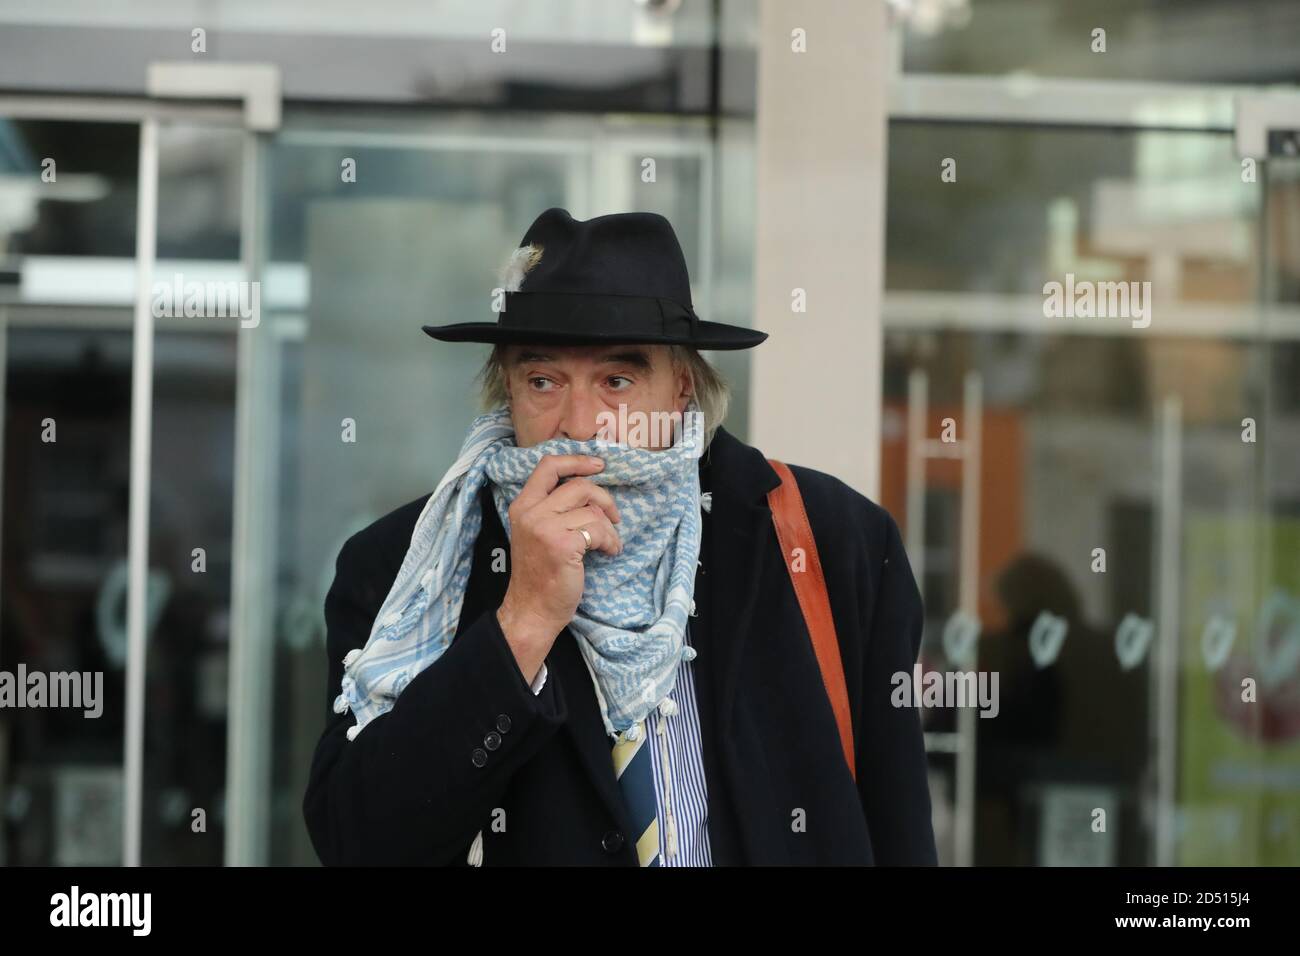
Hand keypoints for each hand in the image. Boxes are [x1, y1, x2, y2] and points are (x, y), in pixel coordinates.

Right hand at [496, 454, 621, 681]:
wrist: (532, 609)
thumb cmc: (540, 573)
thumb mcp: (536, 532)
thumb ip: (552, 509)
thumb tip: (590, 490)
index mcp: (523, 505)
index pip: (548, 466)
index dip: (577, 460)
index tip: (598, 465)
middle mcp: (531, 512)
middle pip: (579, 486)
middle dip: (604, 499)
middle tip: (614, 517)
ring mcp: (545, 528)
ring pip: (592, 511)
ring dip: (609, 528)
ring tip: (609, 543)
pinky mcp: (562, 545)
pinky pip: (598, 530)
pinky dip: (610, 541)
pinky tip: (609, 552)